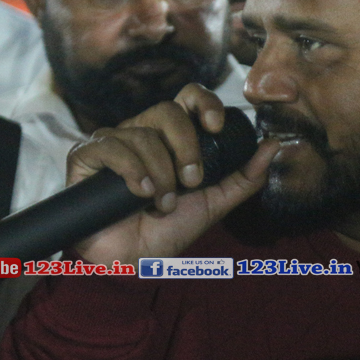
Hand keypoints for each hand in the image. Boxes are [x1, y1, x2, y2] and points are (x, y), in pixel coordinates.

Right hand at [65, 84, 277, 265]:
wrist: (133, 262)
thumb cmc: (168, 231)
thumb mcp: (215, 203)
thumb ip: (245, 176)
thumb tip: (272, 144)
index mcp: (171, 136)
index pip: (188, 98)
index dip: (204, 103)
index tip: (216, 127)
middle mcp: (142, 132)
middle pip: (167, 110)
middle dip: (186, 147)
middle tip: (190, 181)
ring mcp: (113, 141)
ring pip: (142, 134)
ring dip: (160, 174)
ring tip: (161, 203)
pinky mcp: (86, 155)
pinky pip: (111, 146)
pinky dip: (131, 171)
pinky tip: (139, 194)